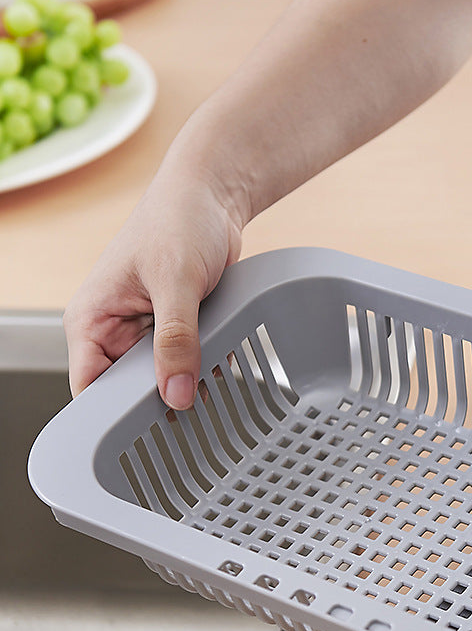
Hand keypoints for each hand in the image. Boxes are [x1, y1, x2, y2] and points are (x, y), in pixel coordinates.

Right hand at [64, 162, 243, 408]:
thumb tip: (177, 394)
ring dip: (187, 387)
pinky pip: (187, 363)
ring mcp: (146, 332)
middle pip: (128, 392)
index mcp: (91, 321)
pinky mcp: (176, 329)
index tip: (147, 434)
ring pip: (162, 381)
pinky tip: (222, 373)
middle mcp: (114, 331)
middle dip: (159, 405)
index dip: (113, 417)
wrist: (212, 196)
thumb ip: (177, 340)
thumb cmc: (178, 220)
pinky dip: (204, 370)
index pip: (89, 389)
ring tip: (212, 397)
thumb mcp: (176, 282)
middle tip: (192, 421)